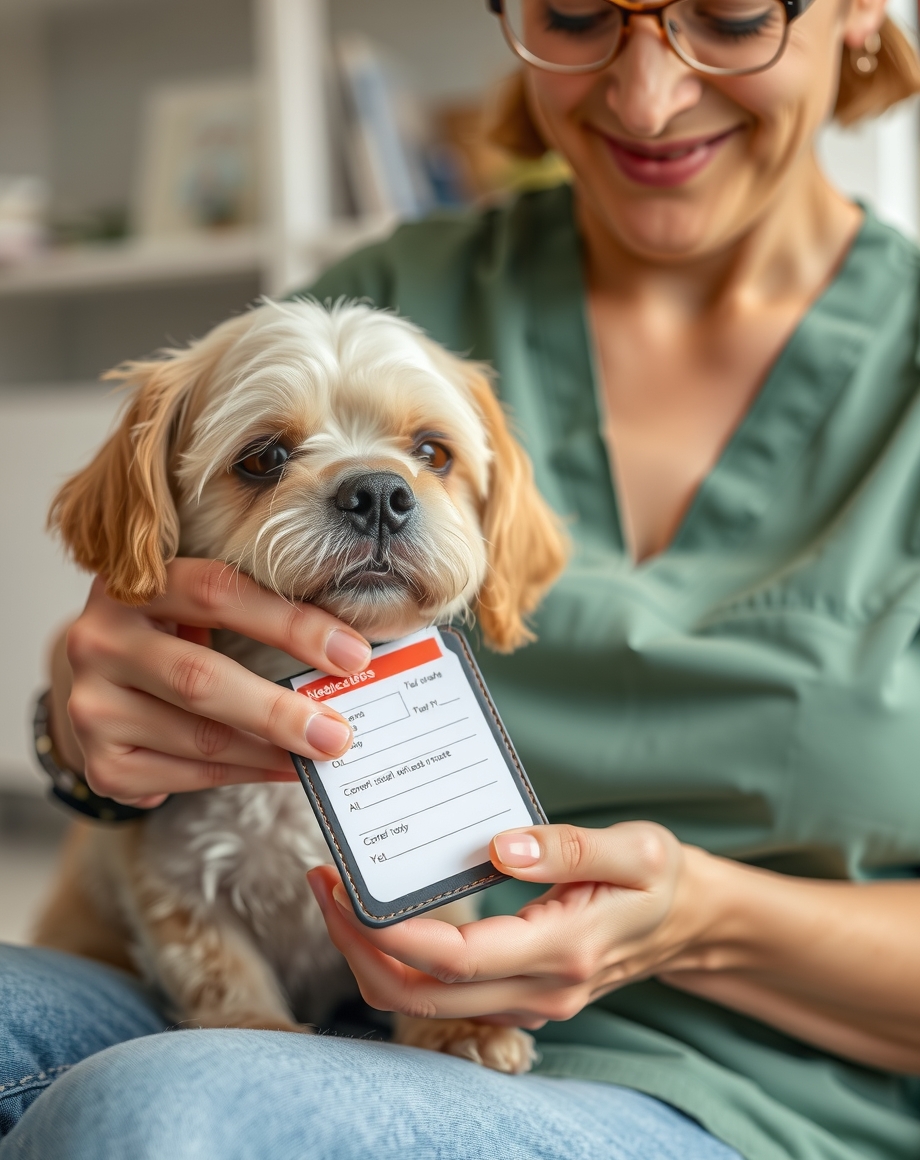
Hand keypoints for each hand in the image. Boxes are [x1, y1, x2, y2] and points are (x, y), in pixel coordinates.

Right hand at [49, 558, 372, 807]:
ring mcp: (93, 707)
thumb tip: (347, 652)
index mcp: (132, 585)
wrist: (103, 681)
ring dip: (272, 752)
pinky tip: (282, 768)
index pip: (216, 593)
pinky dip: (245, 775)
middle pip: (201, 679)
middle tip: (338, 733)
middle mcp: (99, 642)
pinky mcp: (103, 764)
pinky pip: (189, 778)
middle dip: (280, 710)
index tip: (352, 654)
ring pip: (201, 739)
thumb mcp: (193, 603)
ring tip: (321, 753)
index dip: (288, 624)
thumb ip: (254, 611)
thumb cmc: (171, 631)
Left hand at [308, 821, 706, 1027]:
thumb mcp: (633, 848)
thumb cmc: (659, 877)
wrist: (687, 922)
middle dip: (357, 945)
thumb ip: (567, 849)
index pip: (456, 959)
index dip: (392, 932)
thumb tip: (498, 846)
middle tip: (321, 884)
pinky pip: (439, 993)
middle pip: (421, 994)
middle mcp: (537, 992)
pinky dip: (398, 958)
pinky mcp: (513, 996)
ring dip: (369, 954)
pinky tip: (383, 910)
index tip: (346, 888)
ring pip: (421, 1001)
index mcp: (563, 951)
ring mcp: (524, 1003)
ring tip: (338, 891)